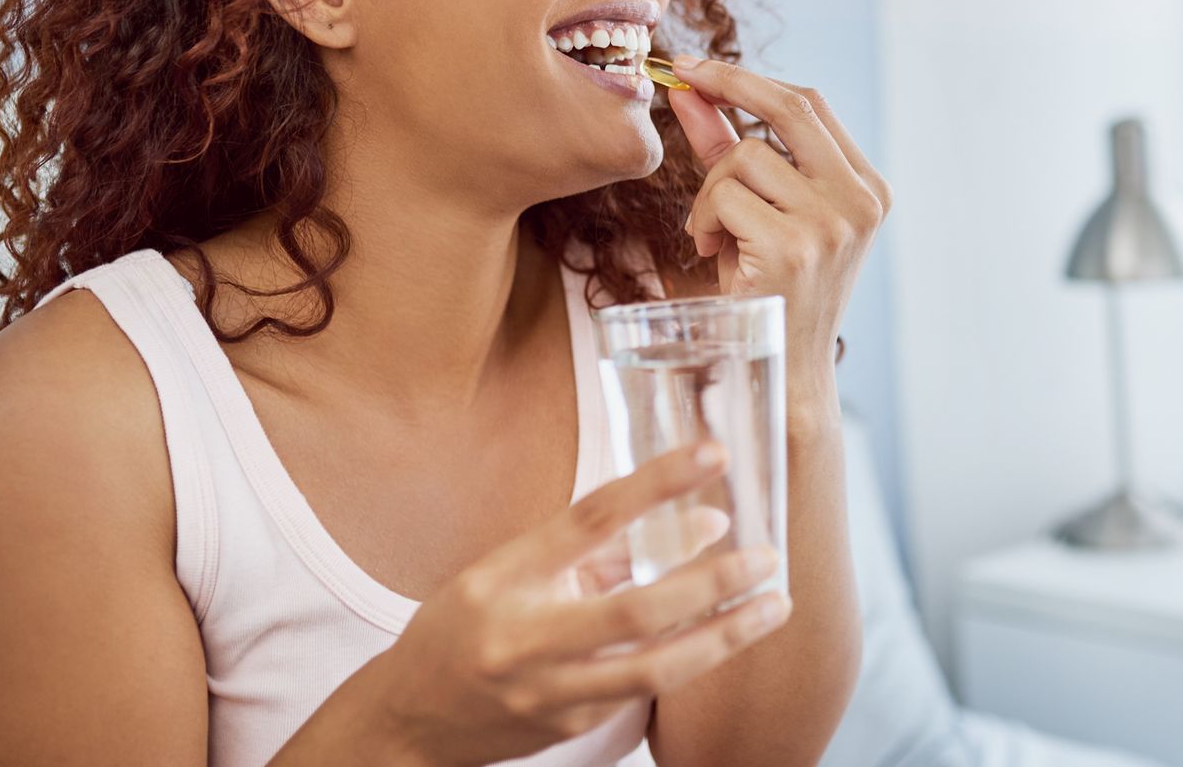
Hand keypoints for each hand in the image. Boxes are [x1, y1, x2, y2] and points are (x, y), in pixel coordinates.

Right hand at [374, 442, 788, 766]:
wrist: (409, 718)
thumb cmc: (462, 625)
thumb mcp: (512, 568)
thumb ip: (600, 548)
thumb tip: (702, 525)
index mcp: (507, 576)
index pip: (592, 517)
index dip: (658, 483)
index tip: (715, 454)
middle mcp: (526, 636)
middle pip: (637, 608)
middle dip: (713, 582)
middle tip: (767, 554)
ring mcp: (550, 691)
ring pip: (656, 667)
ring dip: (725, 635)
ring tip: (774, 605)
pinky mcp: (570, 727)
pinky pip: (643, 689)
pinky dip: (689, 658)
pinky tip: (724, 635)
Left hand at [662, 57, 891, 399]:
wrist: (785, 368)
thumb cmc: (771, 287)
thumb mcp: (759, 209)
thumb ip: (728, 146)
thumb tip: (689, 89)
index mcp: (867, 187)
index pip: (811, 105)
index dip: (751, 80)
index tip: (703, 69)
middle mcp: (860, 200)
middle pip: (790, 107)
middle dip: (730, 82)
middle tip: (683, 77)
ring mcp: (832, 224)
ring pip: (746, 157)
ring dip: (712, 190)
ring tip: (715, 232)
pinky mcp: (795, 247)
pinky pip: (726, 197)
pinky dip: (704, 218)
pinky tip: (713, 252)